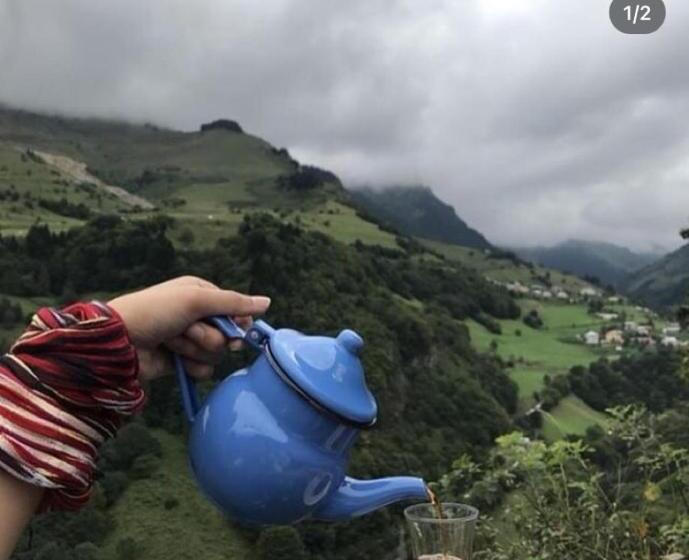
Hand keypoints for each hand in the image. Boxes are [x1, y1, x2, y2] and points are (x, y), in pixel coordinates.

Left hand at [108, 276, 270, 382]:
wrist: (119, 343)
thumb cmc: (156, 311)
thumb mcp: (196, 300)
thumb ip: (234, 303)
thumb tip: (268, 302)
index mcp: (200, 294)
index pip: (235, 310)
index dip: (237, 322)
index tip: (237, 330)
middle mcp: (196, 315)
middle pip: (227, 333)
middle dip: (210, 336)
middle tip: (190, 331)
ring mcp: (189, 339)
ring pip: (216, 352)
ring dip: (196, 349)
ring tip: (173, 343)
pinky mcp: (182, 361)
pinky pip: (204, 368)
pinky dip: (192, 366)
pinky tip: (176, 361)